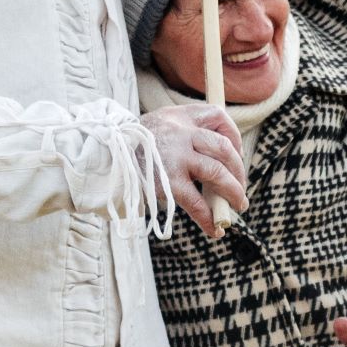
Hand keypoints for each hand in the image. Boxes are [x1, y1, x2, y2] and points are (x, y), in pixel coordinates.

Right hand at [140, 104, 246, 237]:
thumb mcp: (161, 121)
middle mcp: (181, 135)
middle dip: (239, 171)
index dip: (234, 136)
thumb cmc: (136, 143)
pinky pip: (196, 203)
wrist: (106, 157)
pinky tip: (215, 229)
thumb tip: (222, 153)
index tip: (237, 154)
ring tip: (238, 205)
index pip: (218, 117)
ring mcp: (175, 159)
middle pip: (224, 148)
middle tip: (240, 188)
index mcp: (180, 118)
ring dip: (232, 192)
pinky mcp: (167, 184)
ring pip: (216, 173)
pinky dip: (208, 218)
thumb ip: (187, 127)